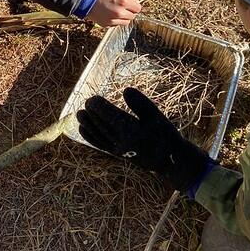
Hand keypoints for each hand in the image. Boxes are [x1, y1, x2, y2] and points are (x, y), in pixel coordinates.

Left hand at [77, 87, 209, 192]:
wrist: (170, 160)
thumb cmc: (165, 135)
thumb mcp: (156, 116)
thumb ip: (141, 103)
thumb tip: (125, 90)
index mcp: (132, 131)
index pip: (109, 116)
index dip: (98, 107)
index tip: (92, 98)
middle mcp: (122, 142)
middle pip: (101, 125)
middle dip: (92, 113)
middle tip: (87, 101)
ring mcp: (118, 150)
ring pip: (98, 136)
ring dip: (87, 124)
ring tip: (79, 114)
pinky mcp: (118, 155)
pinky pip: (100, 145)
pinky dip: (90, 137)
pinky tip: (83, 129)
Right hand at [86, 0, 141, 26]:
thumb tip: (135, 3)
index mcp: (124, 2)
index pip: (138, 8)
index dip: (135, 6)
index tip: (133, 4)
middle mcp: (120, 12)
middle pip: (132, 16)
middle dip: (130, 12)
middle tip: (125, 7)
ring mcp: (113, 20)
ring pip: (126, 22)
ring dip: (124, 18)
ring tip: (117, 11)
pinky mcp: (107, 25)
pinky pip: (116, 25)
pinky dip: (116, 21)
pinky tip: (110, 14)